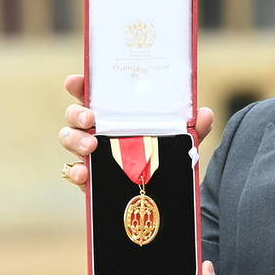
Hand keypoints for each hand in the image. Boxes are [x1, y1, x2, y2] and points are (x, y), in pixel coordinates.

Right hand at [58, 74, 214, 190]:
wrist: (166, 193)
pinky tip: (83, 174)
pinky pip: (73, 172)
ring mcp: (90, 153)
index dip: (81, 85)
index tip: (76, 81)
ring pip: (69, 139)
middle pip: (74, 115)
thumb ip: (194, 128)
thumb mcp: (182, 140)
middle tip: (90, 119)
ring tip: (90, 145)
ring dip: (75, 139)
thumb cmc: (165, 155)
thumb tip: (205, 114)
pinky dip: (75, 172)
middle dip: (76, 113)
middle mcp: (99, 129)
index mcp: (117, 113)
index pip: (94, 93)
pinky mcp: (90, 178)